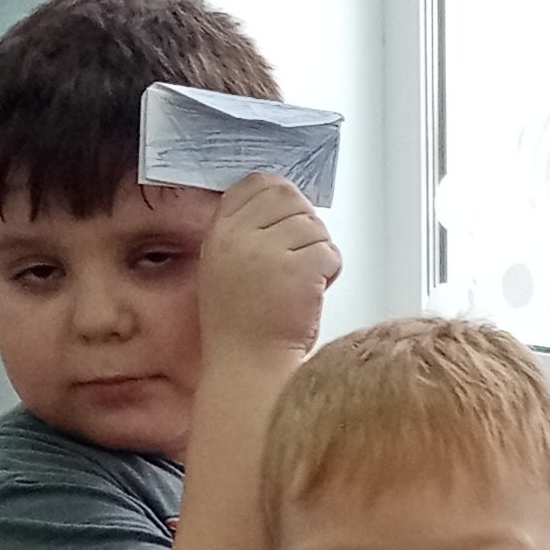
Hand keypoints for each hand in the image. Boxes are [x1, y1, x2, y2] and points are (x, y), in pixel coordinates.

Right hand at [197, 175, 337, 358]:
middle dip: (304, 223)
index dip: (280, 198)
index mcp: (220, 233)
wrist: (248, 365)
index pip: (256, 184)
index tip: (286, 222)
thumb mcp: (225, 267)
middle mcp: (239, 237)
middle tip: (301, 256)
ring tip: (301, 283)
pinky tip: (311, 293)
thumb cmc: (244, 325)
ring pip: (314, 226)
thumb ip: (245, 232)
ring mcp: (267, 250)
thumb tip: (281, 203)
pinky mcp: (298, 268)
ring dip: (318, 252)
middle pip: (289, 197)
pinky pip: (329, 252)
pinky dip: (330, 272)